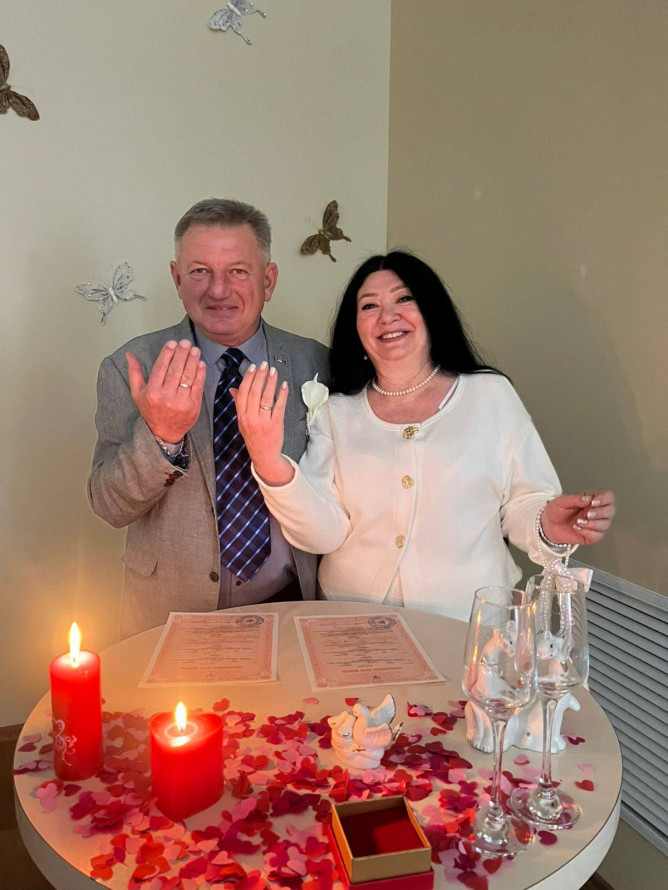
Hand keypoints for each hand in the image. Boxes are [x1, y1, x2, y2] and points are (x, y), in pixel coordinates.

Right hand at [127, 339, 205, 441]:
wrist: (164, 432)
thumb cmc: (151, 410)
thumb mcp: (138, 393)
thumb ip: (134, 372)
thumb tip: (129, 354)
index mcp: (152, 392)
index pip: (161, 367)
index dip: (167, 353)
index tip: (172, 343)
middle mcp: (166, 397)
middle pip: (175, 370)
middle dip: (182, 353)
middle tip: (186, 342)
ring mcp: (181, 402)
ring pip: (188, 376)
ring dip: (192, 361)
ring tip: (195, 350)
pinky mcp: (193, 406)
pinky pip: (198, 386)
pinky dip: (200, 373)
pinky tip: (200, 363)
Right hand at [232, 362, 293, 485]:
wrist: (264, 456)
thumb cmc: (253, 437)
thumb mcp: (242, 421)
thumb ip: (239, 404)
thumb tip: (233, 389)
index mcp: (241, 416)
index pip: (243, 393)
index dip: (248, 379)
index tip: (253, 368)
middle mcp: (251, 418)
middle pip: (254, 393)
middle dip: (259, 376)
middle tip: (264, 365)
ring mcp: (263, 422)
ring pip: (266, 398)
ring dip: (270, 382)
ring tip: (273, 371)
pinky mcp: (276, 425)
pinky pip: (279, 407)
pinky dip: (281, 395)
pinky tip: (284, 385)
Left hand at [542, 490, 615, 545]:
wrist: (547, 525)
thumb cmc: (555, 511)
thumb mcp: (562, 501)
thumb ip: (576, 499)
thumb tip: (588, 498)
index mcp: (591, 500)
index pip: (608, 497)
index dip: (604, 499)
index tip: (593, 502)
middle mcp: (596, 511)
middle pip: (611, 510)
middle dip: (601, 513)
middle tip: (587, 514)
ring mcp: (595, 524)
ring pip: (606, 524)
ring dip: (594, 523)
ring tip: (578, 522)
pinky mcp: (591, 535)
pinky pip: (598, 535)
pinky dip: (589, 532)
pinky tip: (577, 528)